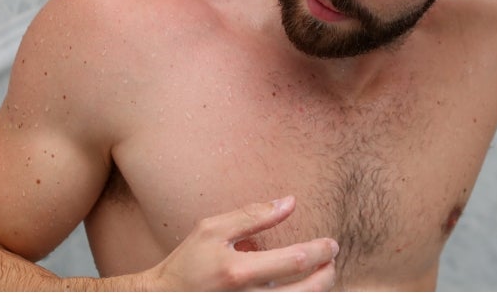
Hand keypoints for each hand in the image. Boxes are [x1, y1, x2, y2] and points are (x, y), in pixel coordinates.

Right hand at [145, 196, 338, 290]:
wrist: (164, 297)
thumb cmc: (187, 262)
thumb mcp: (212, 230)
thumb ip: (252, 216)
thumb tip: (290, 203)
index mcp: (238, 272)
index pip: (295, 262)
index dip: (321, 251)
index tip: (331, 245)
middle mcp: (247, 298)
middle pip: (306, 294)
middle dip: (328, 276)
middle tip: (332, 261)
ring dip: (317, 292)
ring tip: (321, 275)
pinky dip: (299, 298)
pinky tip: (302, 289)